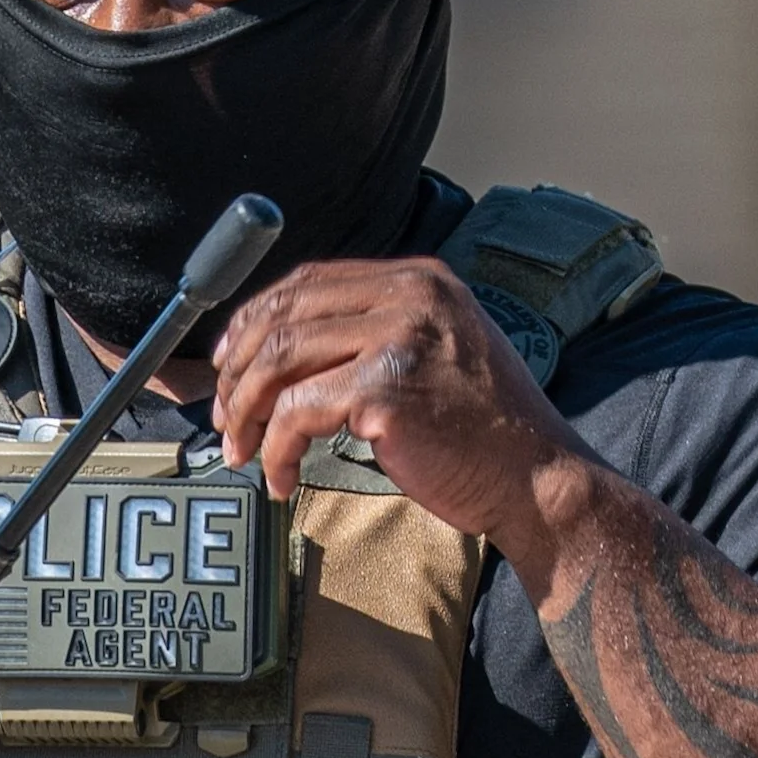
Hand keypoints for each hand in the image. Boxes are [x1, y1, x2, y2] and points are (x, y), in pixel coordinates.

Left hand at [206, 257, 581, 571]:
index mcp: (418, 279)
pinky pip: (295, 414)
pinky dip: (275, 450)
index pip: (309, 282)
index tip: (227, 362)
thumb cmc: (486, 431)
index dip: (254, 319)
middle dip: (237, 370)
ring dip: (245, 411)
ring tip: (240, 450)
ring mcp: (398, 337)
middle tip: (222, 415)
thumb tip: (292, 354)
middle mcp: (408, 295)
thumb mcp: (438, 353)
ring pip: (279, 361)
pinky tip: (280, 478)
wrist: (535, 476)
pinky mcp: (384, 388)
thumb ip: (379, 335)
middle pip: (284, 314)